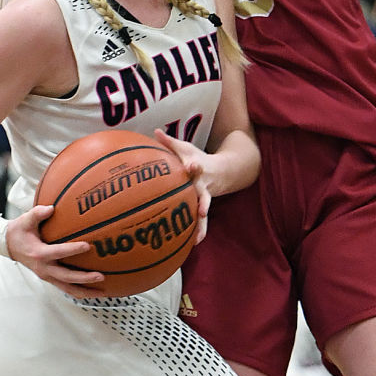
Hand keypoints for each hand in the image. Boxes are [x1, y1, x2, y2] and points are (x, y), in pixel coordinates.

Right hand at [6, 204, 106, 295]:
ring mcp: (47, 276)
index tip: (88, 246)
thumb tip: (51, 208)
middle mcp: (43, 268)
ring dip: (85, 291)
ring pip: (68, 288)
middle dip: (84, 278)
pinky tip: (94, 291)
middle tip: (101, 276)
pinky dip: (80, 291)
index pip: (58, 252)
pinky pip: (66, 288)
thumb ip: (38, 213)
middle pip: (66, 277)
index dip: (73, 250)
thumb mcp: (25, 220)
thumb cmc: (20, 231)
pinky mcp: (50, 279)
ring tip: (103, 291)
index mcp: (39, 253)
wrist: (9, 246)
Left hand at [153, 128, 212, 245]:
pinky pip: (201, 222)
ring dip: (202, 224)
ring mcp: (205, 197)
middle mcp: (202, 184)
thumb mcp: (184, 147)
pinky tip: (194, 244)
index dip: (194, 166)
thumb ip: (169, 142)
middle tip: (203, 210)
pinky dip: (199, 232)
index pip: (195, 166)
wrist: (221, 170)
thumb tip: (155, 131)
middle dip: (203, 201)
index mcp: (196, 168)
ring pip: (204, 211)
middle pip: (203, 193)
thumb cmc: (194, 158)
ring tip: (198, 237)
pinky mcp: (204, 206)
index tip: (193, 166)